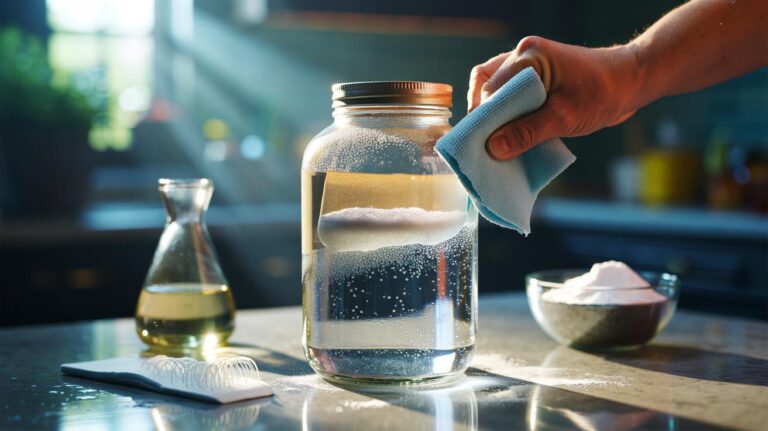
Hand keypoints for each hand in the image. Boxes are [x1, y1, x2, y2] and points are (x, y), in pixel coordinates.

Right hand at [468, 36, 639, 159]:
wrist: (632, 82)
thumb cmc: (603, 94)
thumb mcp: (564, 118)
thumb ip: (527, 132)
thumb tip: (493, 148)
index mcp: (528, 57)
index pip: (490, 89)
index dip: (483, 118)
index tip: (481, 145)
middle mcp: (523, 55)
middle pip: (486, 87)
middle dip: (485, 118)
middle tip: (485, 146)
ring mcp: (528, 65)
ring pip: (495, 90)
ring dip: (494, 116)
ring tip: (496, 141)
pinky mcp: (535, 77)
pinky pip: (510, 95)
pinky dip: (507, 114)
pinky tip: (510, 134)